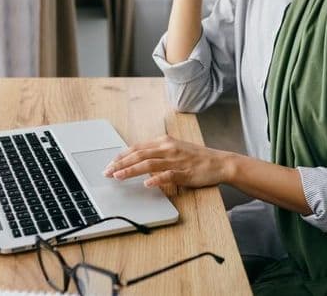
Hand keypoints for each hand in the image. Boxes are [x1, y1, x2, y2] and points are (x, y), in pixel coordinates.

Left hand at [103, 134, 232, 188]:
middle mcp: (168, 148)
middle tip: (106, 172)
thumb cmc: (196, 158)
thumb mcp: (175, 149)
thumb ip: (158, 153)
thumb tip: (138, 160)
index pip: (137, 147)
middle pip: (139, 155)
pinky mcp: (184, 172)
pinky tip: (147, 184)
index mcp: (164, 142)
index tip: (109, 163)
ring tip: (118, 176)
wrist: (220, 162)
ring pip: (149, 164)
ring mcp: (176, 160)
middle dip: (120, 163)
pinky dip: (156, 179)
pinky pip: (168, 176)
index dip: (121, 155)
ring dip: (131, 171)